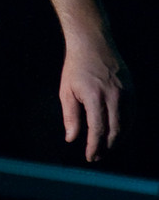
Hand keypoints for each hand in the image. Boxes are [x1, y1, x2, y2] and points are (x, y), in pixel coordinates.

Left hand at [59, 37, 130, 161]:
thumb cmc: (76, 66)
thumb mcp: (66, 89)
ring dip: (117, 140)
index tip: (90, 157)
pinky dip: (125, 127)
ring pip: (126, 125)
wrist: (92, 42)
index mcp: (94, 95)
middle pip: (115, 131)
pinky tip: (116, 132)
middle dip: (106, 147)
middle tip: (97, 156)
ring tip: (105, 147)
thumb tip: (71, 139)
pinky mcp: (132, 89)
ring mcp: (125, 92)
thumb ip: (70, 116)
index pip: (98, 130)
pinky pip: (132, 115)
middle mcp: (113, 95)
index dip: (95, 147)